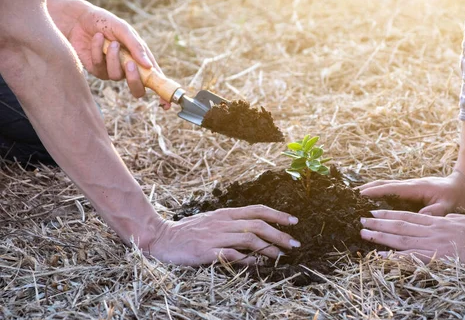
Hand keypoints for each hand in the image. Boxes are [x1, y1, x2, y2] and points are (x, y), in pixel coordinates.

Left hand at [48, 0, 170, 108]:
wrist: (79, 18)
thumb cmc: (106, 22)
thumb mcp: (124, 30)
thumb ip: (137, 47)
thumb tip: (148, 66)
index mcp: (142, 59)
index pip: (155, 79)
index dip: (162, 92)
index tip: (167, 104)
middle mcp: (129, 68)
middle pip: (138, 89)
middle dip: (135, 80)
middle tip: (131, 65)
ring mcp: (113, 71)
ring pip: (117, 76)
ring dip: (114, 58)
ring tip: (111, 43)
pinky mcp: (97, 70)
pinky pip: (101, 68)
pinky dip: (98, 52)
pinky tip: (97, 39)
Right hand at [146, 205, 300, 265]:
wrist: (161, 238)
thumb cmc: (188, 231)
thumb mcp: (212, 221)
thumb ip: (232, 224)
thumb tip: (256, 231)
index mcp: (226, 214)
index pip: (257, 210)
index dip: (278, 215)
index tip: (294, 221)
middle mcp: (223, 222)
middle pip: (258, 225)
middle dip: (280, 234)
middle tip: (294, 243)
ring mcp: (215, 236)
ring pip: (249, 239)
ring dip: (268, 247)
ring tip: (280, 255)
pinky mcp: (206, 251)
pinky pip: (232, 255)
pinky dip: (247, 259)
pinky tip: (258, 264)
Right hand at [358, 171, 464, 215]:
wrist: (464, 185)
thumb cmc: (457, 197)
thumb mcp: (449, 205)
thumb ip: (436, 211)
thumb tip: (421, 217)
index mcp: (417, 188)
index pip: (392, 188)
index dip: (375, 192)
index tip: (360, 195)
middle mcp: (410, 184)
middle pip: (384, 184)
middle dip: (367, 188)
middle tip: (350, 195)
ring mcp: (409, 185)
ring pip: (385, 185)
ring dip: (371, 189)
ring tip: (355, 195)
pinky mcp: (410, 189)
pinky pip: (390, 189)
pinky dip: (378, 191)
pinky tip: (371, 197)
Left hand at [360, 210, 464, 262]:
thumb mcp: (462, 218)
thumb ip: (448, 219)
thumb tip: (441, 219)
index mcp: (436, 221)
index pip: (407, 216)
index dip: (389, 214)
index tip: (374, 212)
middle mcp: (431, 231)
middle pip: (399, 226)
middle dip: (378, 224)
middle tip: (361, 221)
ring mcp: (433, 244)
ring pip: (401, 239)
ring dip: (380, 237)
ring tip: (364, 234)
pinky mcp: (437, 257)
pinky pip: (411, 257)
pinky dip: (395, 257)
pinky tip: (380, 256)